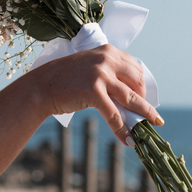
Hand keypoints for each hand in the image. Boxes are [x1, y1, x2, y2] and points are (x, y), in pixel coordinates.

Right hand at [27, 43, 161, 145]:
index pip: (135, 68)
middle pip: (137, 81)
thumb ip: (108, 73)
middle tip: (146, 114)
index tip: (144, 97)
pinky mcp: (94, 91)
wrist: (41, 86)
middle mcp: (107, 59)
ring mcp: (100, 75)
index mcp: (108, 51)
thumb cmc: (64, 79)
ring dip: (144, 114)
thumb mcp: (90, 66)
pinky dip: (123, 129)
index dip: (142, 85)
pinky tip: (128, 140)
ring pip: (131, 98)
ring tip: (150, 127)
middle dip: (144, 99)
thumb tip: (129, 96)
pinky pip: (114, 114)